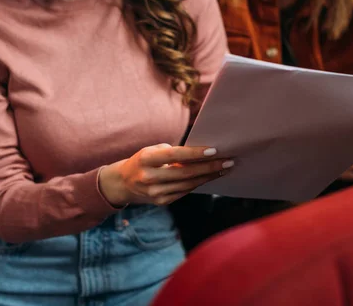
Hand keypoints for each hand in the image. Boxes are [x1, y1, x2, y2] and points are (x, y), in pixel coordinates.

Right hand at [98, 143, 232, 206]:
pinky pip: (185, 191)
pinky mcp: (162, 202)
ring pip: (188, 184)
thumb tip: (202, 154)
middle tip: (228, 160)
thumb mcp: (152, 151)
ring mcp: (155, 192)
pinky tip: (211, 177)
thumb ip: (173, 153)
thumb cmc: (144, 160)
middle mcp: (149, 177)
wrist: (124, 182)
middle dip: (209, 167)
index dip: (195, 153)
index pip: (175, 155)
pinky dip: (199, 183)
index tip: (214, 150)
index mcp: (146, 159)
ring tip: (224, 168)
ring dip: (208, 176)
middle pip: (185, 172)